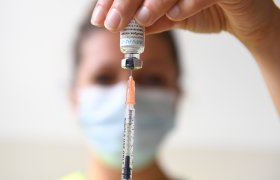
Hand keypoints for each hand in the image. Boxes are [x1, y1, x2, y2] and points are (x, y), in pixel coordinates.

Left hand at [91, 0, 278, 44]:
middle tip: (111, 23)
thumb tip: (121, 27)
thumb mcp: (171, 17)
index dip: (114, 0)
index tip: (100, 19)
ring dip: (154, 1)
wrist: (242, 18)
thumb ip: (149, 20)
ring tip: (141, 20)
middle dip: (125, 1)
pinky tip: (175, 16)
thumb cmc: (205, 10)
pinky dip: (188, 3)